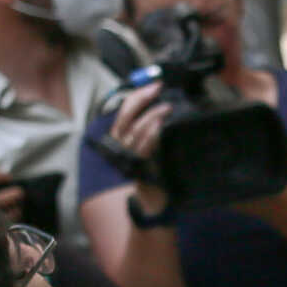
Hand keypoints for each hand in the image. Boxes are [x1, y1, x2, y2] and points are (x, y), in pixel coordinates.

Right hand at [105, 85, 170, 218]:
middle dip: (142, 98)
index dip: (138, 95)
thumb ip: (150, 128)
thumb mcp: (149, 145)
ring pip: (135, 129)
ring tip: (166, 107)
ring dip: (152, 115)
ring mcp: (127, 155)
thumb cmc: (151, 171)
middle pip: (126, 115)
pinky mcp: (137, 166)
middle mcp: (120, 144)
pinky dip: (152, 133)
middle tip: (158, 88)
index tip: (153, 85)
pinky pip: (143, 146)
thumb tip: (162, 107)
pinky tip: (161, 125)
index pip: (124, 109)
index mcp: (120, 136)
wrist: (150, 201)